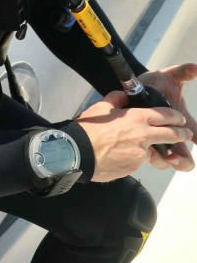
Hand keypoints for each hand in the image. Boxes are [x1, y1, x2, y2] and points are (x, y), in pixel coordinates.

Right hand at [76, 91, 191, 182]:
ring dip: (152, 149)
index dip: (176, 117)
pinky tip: (120, 156)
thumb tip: (124, 95)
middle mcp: (143, 135)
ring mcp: (141, 153)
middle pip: (172, 135)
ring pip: (154, 151)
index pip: (165, 116)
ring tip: (139, 148)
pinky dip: (133, 159)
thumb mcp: (100, 108)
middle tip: (185, 134)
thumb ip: (115, 99)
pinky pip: (138, 161)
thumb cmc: (88, 129)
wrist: (77, 152)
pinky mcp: (135, 167)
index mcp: (136, 118)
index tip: (180, 119)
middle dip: (182, 134)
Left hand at [140, 63, 196, 170]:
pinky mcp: (144, 141)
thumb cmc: (154, 84)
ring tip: (163, 156)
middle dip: (183, 161)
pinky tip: (146, 152)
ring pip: (167, 161)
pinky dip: (151, 158)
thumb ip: (183, 72)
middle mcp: (171, 133)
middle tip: (175, 157)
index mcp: (181, 120)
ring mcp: (158, 139)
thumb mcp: (169, 76)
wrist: (132, 88)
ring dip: (167, 161)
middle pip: (184, 157)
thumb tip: (196, 67)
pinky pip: (150, 157)